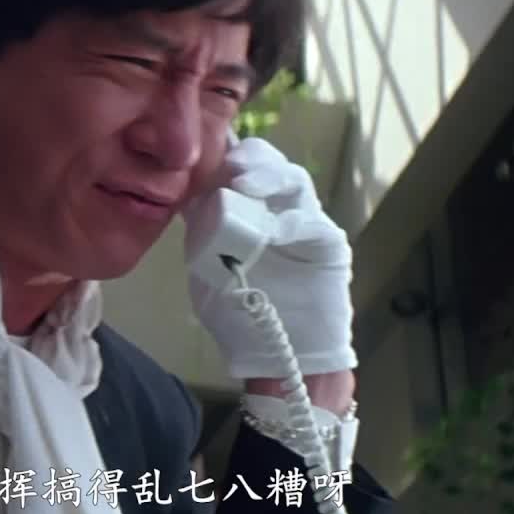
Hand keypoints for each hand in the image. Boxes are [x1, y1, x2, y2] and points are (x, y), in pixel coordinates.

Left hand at [184, 137, 355, 378]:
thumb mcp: (207, 270)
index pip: (236, 168)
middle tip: (227, 166)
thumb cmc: (241, 316)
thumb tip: (184, 198)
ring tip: (246, 186)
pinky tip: (274, 229)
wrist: (279, 359)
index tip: (197, 155)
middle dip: (248, 159)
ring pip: (294, 181)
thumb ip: (199, 235)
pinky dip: (293, 222)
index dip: (220, 156)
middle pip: (268, 163)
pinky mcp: (329, 246)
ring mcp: (306, 223)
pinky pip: (313, 224)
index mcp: (246, 210)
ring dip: (270, 177)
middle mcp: (277, 208)